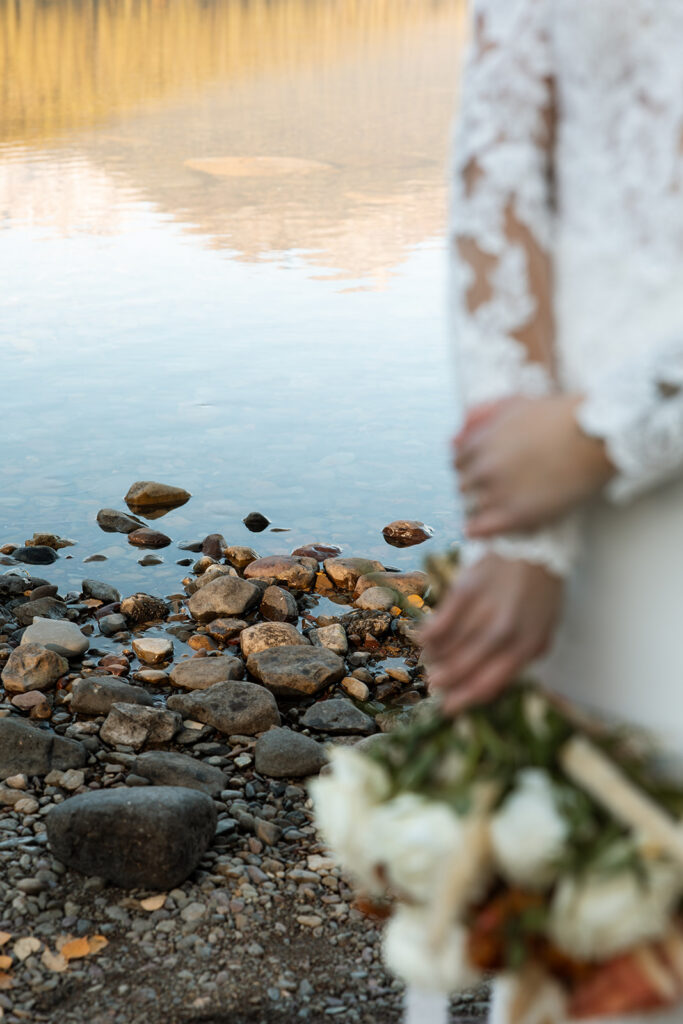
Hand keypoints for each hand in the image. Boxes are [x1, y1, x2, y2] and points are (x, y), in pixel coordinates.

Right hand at [420, 554, 562, 714]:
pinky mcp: (465, 591)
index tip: (449, 708)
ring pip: (449, 648)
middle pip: (464, 669)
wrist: (536, 546)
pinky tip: (424, 641)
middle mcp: (504, 632)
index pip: (489, 684)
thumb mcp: (545, 628)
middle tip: (434, 687)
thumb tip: (493, 681)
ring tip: (431, 664)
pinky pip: (439, 623)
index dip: (465, 700)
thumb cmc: (541, 591)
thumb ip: (524, 656)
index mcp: (526, 646)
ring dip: (435, 661)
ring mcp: (483, 611)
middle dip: (445, 683)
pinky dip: (428, 636)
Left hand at [455, 394, 613, 537]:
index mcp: (481, 442)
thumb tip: (451, 440)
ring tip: (495, 508)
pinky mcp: (517, 515)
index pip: (458, 462)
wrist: (595, 437)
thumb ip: (479, 417)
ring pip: (471, 507)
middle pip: (463, 486)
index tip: (483, 472)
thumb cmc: (560, 416)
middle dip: (474, 487)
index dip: (470, 467)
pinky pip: (481, 530)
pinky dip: (477, 531)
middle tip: (493, 490)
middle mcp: (484, 468)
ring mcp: (499, 493)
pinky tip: (477, 530)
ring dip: (479, 508)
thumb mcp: (515, 403)